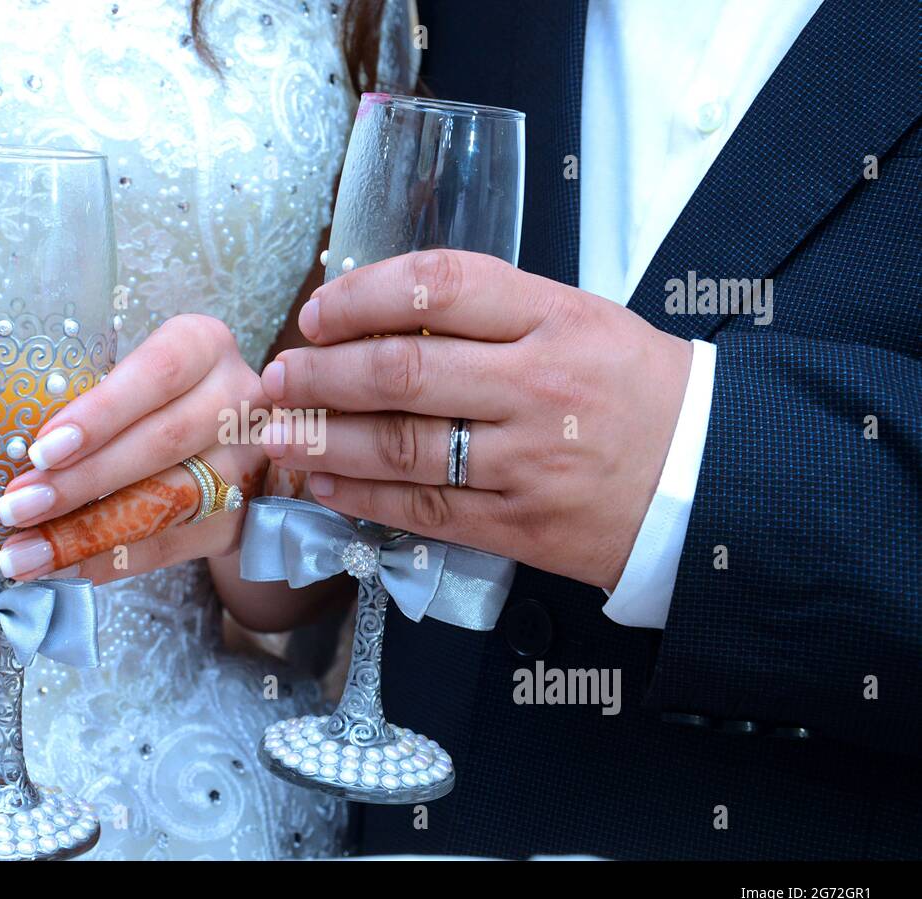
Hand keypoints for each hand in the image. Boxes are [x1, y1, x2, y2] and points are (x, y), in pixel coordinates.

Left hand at [0, 313, 268, 581]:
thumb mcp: (128, 377)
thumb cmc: (153, 401)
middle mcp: (238, 399)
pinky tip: (63, 571)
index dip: (101, 413)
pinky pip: (172, 545)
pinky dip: (112, 561)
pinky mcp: (242, 516)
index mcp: (204, 346)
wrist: (230, 444)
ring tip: (23, 553)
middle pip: (161, 442)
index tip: (41, 449)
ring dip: (87, 533)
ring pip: (167, 502)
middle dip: (81, 481)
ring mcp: (247, 461)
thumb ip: (74, 399)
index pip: (157, 373)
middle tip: (15, 507)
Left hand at [260, 250, 692, 589]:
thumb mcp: (579, 320)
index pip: (439, 287)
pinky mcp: (520, 525)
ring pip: (401, 447)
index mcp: (555, 317)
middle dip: (321, 375)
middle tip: (276, 377)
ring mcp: (528, 461)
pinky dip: (363, 496)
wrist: (708, 478)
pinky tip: (323, 484)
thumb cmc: (634, 389)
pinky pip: (424, 509)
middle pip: (402, 373)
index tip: (316, 313)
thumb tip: (380, 318)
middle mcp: (538, 385)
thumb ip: (491, 314)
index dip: (362, 295)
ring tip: (278, 432)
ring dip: (323, 439)